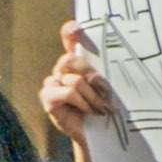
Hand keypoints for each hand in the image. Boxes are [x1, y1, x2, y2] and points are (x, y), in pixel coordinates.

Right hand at [37, 24, 119, 145]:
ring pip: (74, 80)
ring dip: (92, 96)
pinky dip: (82, 102)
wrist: (98, 133)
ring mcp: (52, 82)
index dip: (71, 31)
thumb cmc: (104, 106)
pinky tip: (89, 111)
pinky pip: (68, 92)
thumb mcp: (109, 85)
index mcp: (77, 61)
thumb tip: (114, 49)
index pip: (69, 37)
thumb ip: (107, 67)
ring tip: (100, 108)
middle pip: (72, 58)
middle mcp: (61, 68)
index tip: (77, 28)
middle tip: (106, 92)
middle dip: (92, 75)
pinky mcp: (47, 98)